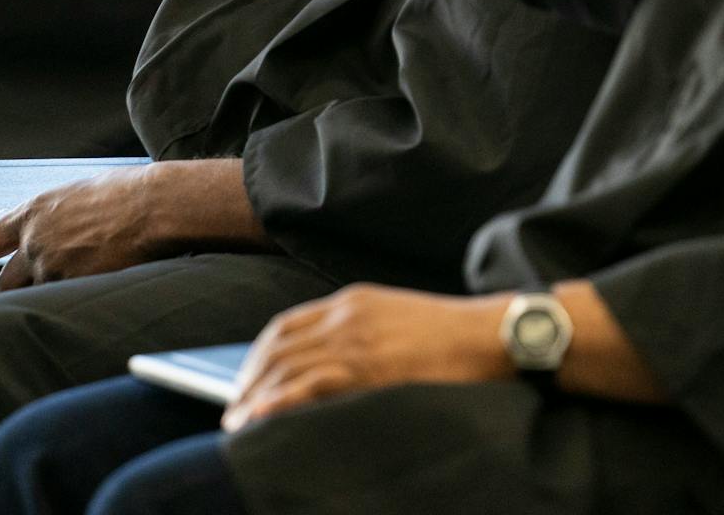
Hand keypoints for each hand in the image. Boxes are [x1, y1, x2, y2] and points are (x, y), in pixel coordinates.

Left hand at [0, 165, 161, 290]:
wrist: (152, 207)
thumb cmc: (126, 194)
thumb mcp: (78, 195)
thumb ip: (55, 218)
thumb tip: (52, 233)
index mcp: (33, 212)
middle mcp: (35, 241)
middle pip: (7, 281)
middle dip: (23, 284)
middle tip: (52, 275)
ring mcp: (52, 266)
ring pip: (41, 294)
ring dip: (57, 289)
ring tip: (91, 269)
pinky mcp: (72, 287)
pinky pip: (65, 303)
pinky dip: (78, 297)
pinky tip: (102, 279)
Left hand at [222, 285, 509, 430]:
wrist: (490, 335)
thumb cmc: (451, 334)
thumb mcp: (396, 319)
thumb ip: (361, 333)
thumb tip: (333, 365)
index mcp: (352, 301)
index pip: (286, 325)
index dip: (259, 356)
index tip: (247, 381)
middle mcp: (345, 315)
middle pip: (277, 347)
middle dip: (248, 381)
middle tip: (233, 410)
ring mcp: (355, 340)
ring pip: (286, 366)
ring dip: (255, 396)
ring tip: (238, 424)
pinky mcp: (368, 367)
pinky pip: (309, 384)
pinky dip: (277, 401)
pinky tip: (260, 417)